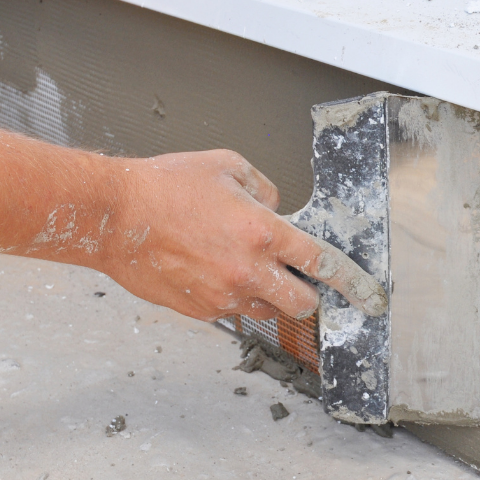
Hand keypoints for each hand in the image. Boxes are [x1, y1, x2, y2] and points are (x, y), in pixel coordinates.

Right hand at [100, 150, 387, 322]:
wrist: (112, 217)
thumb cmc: (163, 188)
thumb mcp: (226, 168)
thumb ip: (264, 189)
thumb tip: (276, 209)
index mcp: (261, 232)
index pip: (322, 263)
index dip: (350, 280)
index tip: (367, 293)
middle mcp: (247, 270)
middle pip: (302, 304)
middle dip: (308, 295)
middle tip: (298, 280)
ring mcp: (223, 295)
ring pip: (267, 312)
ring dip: (269, 297)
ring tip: (246, 270)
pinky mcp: (200, 310)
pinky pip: (232, 312)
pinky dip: (233, 298)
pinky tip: (212, 272)